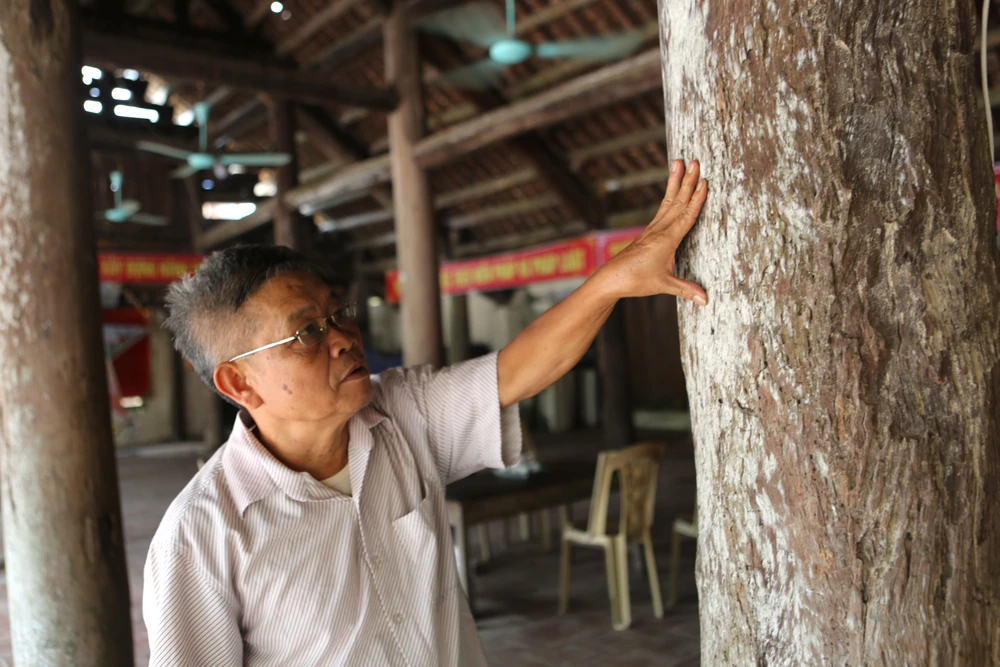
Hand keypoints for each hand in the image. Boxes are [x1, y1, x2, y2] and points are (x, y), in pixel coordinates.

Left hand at [601, 159, 707, 303]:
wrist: (611, 279)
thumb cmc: (636, 281)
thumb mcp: (663, 285)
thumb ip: (685, 289)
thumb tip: (705, 300)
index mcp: (666, 239)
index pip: (686, 215)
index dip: (696, 199)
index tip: (704, 181)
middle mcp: (659, 230)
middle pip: (677, 201)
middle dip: (687, 181)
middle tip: (694, 161)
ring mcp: (653, 230)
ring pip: (668, 201)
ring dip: (676, 182)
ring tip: (679, 162)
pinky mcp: (648, 233)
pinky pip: (662, 209)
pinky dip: (670, 196)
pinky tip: (672, 190)